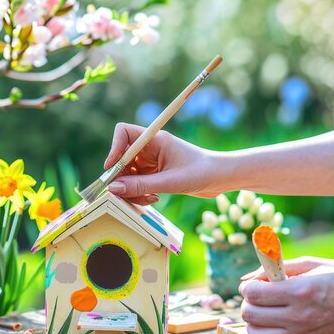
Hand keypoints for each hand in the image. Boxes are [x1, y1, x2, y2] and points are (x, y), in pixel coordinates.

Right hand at [104, 123, 223, 204]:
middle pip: (122, 159)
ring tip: (148, 199)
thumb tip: (113, 188)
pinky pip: (138, 183)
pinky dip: (140, 193)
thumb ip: (140, 186)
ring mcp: (152, 161)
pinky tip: (153, 199)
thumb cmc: (201, 173)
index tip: (112, 168)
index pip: (124, 133)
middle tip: (126, 195)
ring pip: (128, 174)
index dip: (114, 149)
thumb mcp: (169, 182)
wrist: (221, 178)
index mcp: (154, 140)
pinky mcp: (155, 174)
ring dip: (132, 189)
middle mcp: (150, 148)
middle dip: (122, 178)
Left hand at [239, 257, 333, 333]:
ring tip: (265, 310)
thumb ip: (274, 269)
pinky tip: (278, 320)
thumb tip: (246, 279)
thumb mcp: (309, 263)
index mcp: (300, 291)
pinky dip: (268, 333)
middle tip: (259, 295)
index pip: (253, 294)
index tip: (256, 283)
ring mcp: (303, 333)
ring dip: (254, 322)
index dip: (248, 287)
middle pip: (250, 315)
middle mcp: (300, 316)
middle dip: (248, 303)